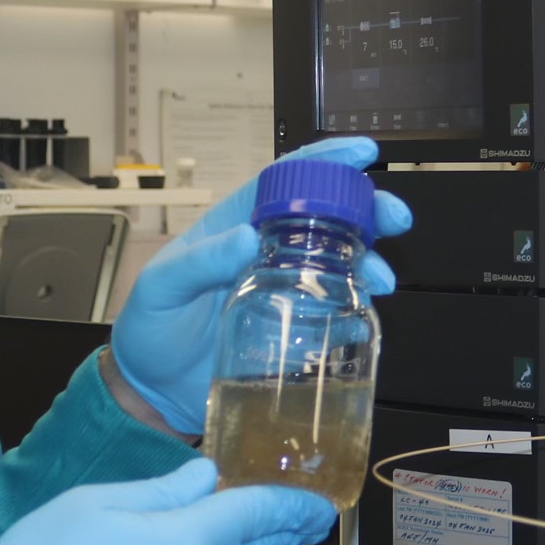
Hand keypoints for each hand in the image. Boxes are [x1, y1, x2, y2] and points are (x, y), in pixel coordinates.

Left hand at [110, 137, 410, 433]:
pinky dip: (357, 313)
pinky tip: (365, 317)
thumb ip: (199, 261)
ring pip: (339, 265)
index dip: (323, 162)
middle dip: (366, 211)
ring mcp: (284, 292)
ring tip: (380, 279)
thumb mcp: (163, 286)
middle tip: (394, 218)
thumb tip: (246, 235)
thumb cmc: (150, 327)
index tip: (362, 153)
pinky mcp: (293, 331)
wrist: (153, 391)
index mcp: (235, 227)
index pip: (283, 182)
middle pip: (325, 220)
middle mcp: (267, 254)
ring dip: (368, 264)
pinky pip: (335, 316)